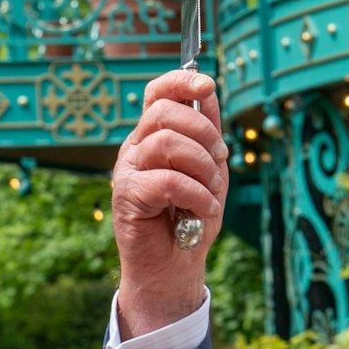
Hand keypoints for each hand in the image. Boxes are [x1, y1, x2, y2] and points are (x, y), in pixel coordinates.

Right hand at [113, 69, 228, 336]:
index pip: (158, 93)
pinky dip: (197, 195)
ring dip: (203, 167)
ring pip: (167, 143)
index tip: (207, 84)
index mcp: (155, 136)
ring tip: (212, 192)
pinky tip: (204, 210)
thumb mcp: (210, 172)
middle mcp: (137, 147)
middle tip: (221, 160)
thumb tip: (209, 91)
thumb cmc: (191, 218)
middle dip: (205, 133)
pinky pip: (167, 181)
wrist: (173, 267)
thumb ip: (208, 136)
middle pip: (165, 113)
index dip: (181, 81)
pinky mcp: (127, 195)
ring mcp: (128, 169)